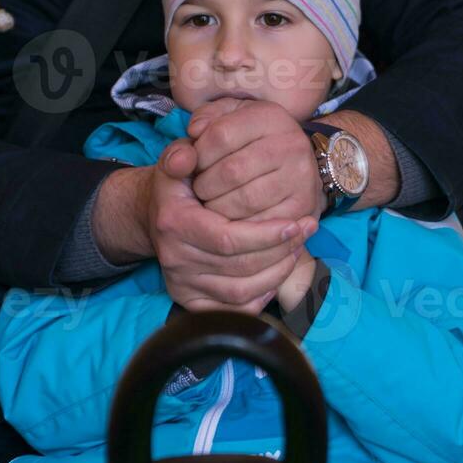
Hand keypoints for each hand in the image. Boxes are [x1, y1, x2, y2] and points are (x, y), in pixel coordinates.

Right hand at [143, 139, 318, 311]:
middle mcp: (175, 259)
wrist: (156, 214)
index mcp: (174, 223)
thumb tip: (189, 156)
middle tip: (307, 230)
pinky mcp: (190, 300)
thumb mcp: (176, 160)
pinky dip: (262, 295)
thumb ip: (182, 154)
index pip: (228, 239)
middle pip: (240, 267)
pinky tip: (278, 272)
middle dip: (281, 251)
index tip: (297, 223)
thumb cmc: (179, 184)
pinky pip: (234, 309)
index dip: (267, 235)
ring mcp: (181, 284)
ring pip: (241, 291)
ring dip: (277, 273)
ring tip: (297, 249)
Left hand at [188, 98, 326, 222]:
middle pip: (231, 171)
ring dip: (218, 207)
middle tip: (199, 189)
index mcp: (270, 117)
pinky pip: (260, 223)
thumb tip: (186, 147)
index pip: (221, 135)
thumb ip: (201, 126)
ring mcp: (301, 177)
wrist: (294, 167)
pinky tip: (230, 218)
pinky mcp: (303, 206)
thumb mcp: (227, 121)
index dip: (198, 153)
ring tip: (212, 202)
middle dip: (205, 185)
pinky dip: (238, 225)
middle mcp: (291, 144)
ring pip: (245, 200)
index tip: (194, 163)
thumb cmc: (250, 143)